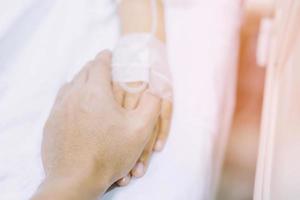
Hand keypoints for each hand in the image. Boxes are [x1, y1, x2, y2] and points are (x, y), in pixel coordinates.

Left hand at [31, 51, 160, 199]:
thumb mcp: (140, 130)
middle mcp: (73, 95)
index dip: (107, 56)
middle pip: (83, 71)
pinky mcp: (51, 123)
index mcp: (95, 92)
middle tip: (102, 68)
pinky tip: (76, 105)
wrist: (75, 180)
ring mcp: (59, 109)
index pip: (99, 63)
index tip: (110, 52)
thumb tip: (154, 88)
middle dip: (94, 67)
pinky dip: (70, 96)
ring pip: (70, 85)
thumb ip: (151, 104)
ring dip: (81, 80)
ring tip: (90, 85)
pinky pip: (60, 101)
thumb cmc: (109, 154)